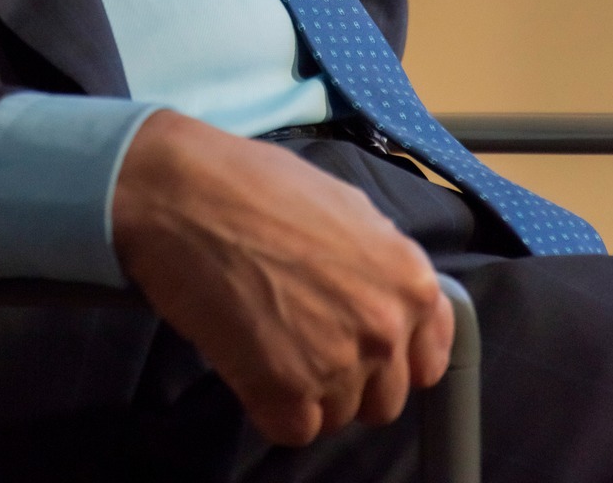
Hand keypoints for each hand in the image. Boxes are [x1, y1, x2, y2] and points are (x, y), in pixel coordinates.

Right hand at [112, 112, 453, 446]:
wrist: (182, 192)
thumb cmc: (254, 182)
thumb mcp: (342, 203)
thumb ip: (378, 258)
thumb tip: (384, 289)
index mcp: (410, 279)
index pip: (430, 360)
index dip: (394, 357)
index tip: (360, 344)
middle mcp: (386, 327)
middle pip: (383, 399)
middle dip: (347, 377)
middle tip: (301, 336)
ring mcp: (339, 364)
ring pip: (336, 416)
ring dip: (305, 391)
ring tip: (266, 338)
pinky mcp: (286, 393)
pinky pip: (292, 429)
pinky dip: (267, 405)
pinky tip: (246, 356)